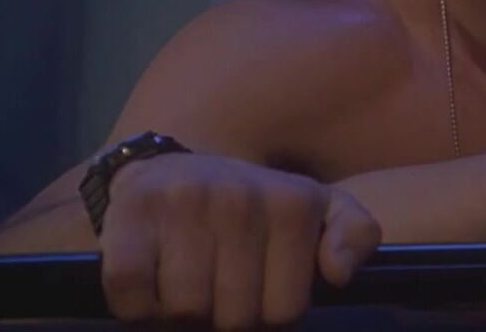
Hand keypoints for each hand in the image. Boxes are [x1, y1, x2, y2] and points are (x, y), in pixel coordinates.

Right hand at [99, 153, 380, 328]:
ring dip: (177, 317)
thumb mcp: (319, 210)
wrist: (171, 169)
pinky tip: (148, 283)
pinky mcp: (129, 215)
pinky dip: (134, 307)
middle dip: (223, 320)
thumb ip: (355, 234)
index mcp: (293, 204)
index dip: (268, 318)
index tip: (257, 294)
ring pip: (184, 313)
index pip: (286, 312)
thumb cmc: (253, 207)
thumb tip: (339, 274)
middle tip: (216, 293)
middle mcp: (242, 198)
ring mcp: (184, 203)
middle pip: (235, 319)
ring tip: (183, 287)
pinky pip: (131, 297)